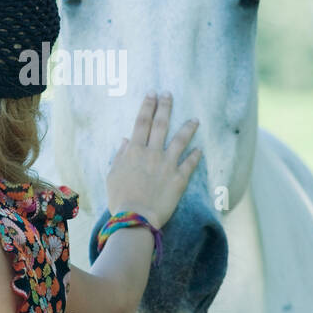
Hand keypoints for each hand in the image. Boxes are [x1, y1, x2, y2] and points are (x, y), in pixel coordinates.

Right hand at [105, 91, 200, 228]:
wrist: (135, 218)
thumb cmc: (120, 198)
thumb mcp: (112, 175)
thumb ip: (120, 156)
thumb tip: (126, 140)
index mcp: (134, 151)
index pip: (142, 122)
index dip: (147, 106)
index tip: (152, 94)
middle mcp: (152, 153)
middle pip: (160, 125)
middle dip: (165, 107)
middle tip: (169, 94)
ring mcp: (167, 165)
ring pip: (180, 140)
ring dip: (188, 128)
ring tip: (195, 119)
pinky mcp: (179, 179)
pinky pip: (189, 163)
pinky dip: (195, 155)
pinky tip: (200, 149)